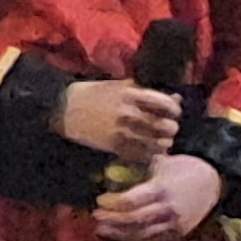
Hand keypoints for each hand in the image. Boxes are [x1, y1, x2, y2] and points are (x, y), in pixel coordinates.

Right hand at [57, 79, 183, 161]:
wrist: (64, 108)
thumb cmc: (94, 94)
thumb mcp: (121, 86)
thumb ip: (147, 92)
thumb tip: (176, 98)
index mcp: (132, 94)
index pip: (168, 105)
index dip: (174, 110)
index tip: (172, 113)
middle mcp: (130, 113)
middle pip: (167, 126)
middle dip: (170, 128)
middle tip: (166, 129)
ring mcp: (123, 131)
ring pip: (158, 144)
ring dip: (163, 143)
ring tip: (159, 141)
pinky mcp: (115, 146)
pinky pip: (143, 155)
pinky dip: (149, 154)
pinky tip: (148, 150)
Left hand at [95, 152, 224, 240]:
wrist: (216, 181)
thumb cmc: (185, 167)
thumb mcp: (162, 161)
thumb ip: (140, 167)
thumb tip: (112, 169)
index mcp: (162, 189)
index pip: (131, 201)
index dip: (112, 203)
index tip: (99, 199)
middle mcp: (168, 210)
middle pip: (133, 220)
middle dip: (111, 220)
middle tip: (95, 216)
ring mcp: (174, 225)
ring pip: (141, 235)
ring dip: (118, 235)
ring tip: (101, 230)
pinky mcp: (178, 234)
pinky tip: (118, 240)